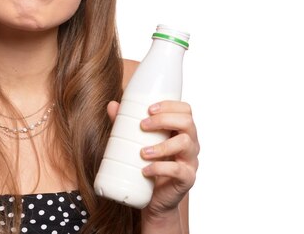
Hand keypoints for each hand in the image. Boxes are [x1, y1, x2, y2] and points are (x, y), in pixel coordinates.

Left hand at [107, 100, 198, 216]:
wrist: (154, 198)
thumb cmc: (148, 164)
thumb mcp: (137, 142)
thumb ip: (126, 124)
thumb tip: (112, 105)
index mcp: (181, 131)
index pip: (185, 110)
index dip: (170, 105)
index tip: (149, 109)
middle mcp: (190, 144)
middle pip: (188, 122)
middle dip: (164, 120)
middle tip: (143, 125)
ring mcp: (190, 161)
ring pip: (185, 144)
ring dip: (162, 145)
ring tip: (143, 152)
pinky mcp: (187, 179)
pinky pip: (179, 170)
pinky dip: (159, 168)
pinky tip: (145, 170)